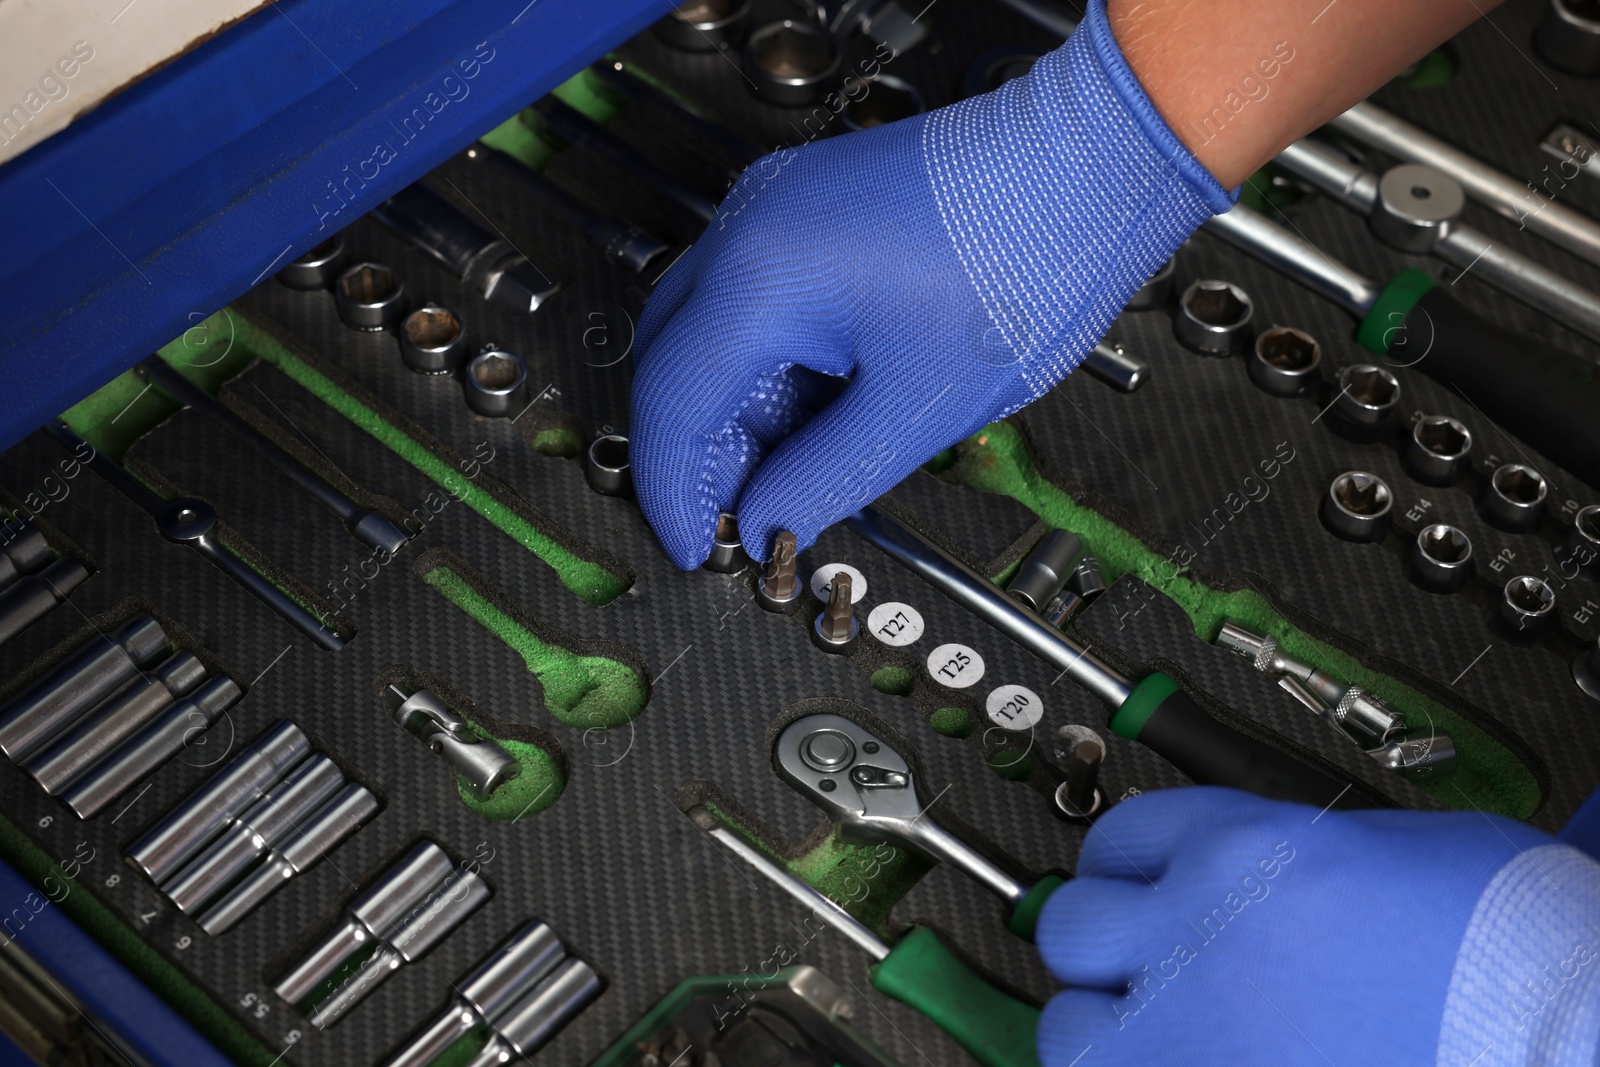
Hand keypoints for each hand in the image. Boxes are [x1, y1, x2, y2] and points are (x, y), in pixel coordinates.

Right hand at [628, 0, 1230, 567]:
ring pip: (712, 331)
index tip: (693, 544)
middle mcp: (750, 227)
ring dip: (743, 409)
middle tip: (744, 515)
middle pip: (675, 363)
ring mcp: (777, 207)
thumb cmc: (1027, 254)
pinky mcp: (810, 206)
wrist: (1091, 161)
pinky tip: (824, 405)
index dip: (675, 491)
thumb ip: (827, 477)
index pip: (672, 403)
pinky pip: (755, 297)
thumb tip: (770, 522)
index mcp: (760, 277)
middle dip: (702, 450)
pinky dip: (773, 364)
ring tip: (803, 465)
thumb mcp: (922, 403)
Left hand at [1034, 786, 1599, 1065]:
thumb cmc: (1522, 962)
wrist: (1579, 1047)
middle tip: (1144, 966)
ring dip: (1109, 1033)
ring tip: (1169, 1042)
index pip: (1124, 837)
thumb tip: (1263, 876)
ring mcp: (1189, 1038)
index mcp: (1248, 854)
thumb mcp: (1403, 855)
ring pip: (1070, 1028)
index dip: (1132, 865)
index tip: (1135, 888)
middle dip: (1106, 945)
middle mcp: (1199, 937)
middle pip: (1072, 925)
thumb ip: (1299, 858)